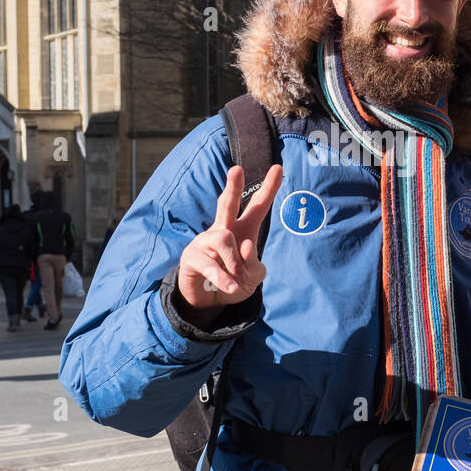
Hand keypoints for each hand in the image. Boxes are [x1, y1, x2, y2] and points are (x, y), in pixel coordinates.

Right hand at [177, 163, 282, 311]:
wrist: (208, 303)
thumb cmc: (233, 282)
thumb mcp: (253, 277)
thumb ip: (255, 264)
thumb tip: (245, 244)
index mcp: (243, 231)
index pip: (257, 206)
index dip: (269, 188)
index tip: (279, 167)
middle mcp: (223, 230)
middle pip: (227, 203)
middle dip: (232, 186)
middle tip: (237, 169)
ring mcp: (205, 241)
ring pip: (224, 239)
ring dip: (234, 263)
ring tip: (236, 280)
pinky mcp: (191, 255)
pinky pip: (210, 262)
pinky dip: (223, 278)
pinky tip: (229, 286)